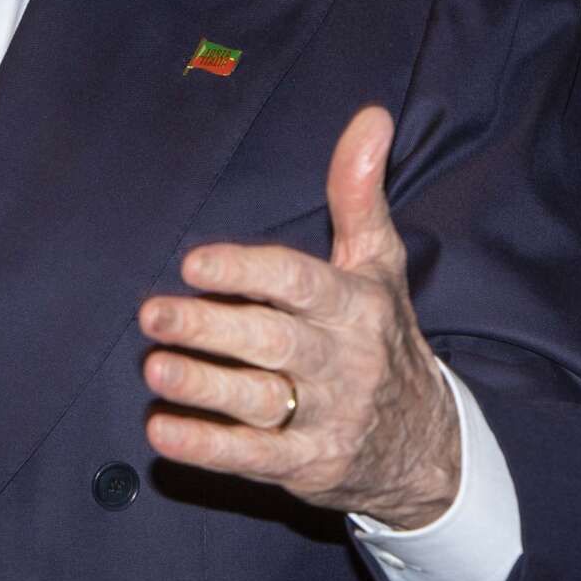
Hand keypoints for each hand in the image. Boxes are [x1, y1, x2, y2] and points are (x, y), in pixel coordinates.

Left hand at [138, 107, 461, 527]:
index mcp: (355, 305)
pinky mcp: (310, 465)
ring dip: (204, 386)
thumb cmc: (384, 337)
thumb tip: (369, 115)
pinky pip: (254, 457)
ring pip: (259, 401)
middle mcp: (343, 361)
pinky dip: (207, 447)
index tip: (194, 264)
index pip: (300, 283)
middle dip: (211, 328)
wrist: (429, 447)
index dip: (246, 272)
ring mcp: (328, 417)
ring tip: (154, 368)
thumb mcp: (379, 264)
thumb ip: (359, 192)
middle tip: (152, 313)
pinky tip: (161, 430)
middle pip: (273, 341)